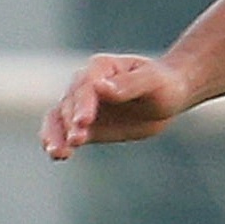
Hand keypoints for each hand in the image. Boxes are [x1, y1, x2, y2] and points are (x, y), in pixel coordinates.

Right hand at [41, 53, 192, 157]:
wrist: (169, 97)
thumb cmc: (163, 84)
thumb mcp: (152, 82)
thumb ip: (128, 84)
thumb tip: (100, 87)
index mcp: (101, 67)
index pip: (87, 87)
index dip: (84, 104)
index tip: (84, 121)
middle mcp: (85, 84)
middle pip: (70, 103)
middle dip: (71, 123)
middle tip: (77, 140)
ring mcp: (83, 105)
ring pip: (59, 118)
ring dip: (55, 134)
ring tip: (57, 153)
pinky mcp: (87, 126)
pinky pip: (67, 133)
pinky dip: (59, 143)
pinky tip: (58, 156)